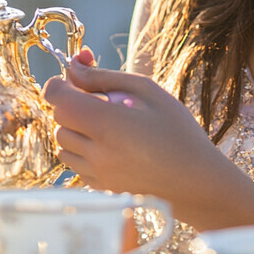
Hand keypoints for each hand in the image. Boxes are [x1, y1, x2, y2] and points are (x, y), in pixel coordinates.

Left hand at [41, 48, 220, 203]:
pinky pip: (75, 164)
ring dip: (76, 129)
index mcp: (106, 123)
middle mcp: (96, 151)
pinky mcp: (100, 187)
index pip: (57, 98)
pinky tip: (111, 145)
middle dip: (72, 105)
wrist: (196, 182)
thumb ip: (104, 77)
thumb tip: (73, 66)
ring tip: (108, 124)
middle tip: (102, 100)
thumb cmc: (177, 131)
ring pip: (63, 144)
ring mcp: (96, 173)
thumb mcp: (147, 91)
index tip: (74, 79)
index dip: (60, 84)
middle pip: (59, 120)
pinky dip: (83, 151)